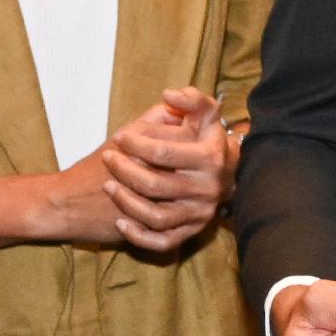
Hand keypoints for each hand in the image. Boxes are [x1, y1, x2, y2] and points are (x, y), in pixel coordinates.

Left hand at [92, 87, 231, 255]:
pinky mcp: (192, 232)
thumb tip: (169, 94)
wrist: (229, 174)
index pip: (164, 152)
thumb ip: (192, 99)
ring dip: (126, 202)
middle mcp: (208, 189)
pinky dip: (139, 236)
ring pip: (156, 216)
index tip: (118, 137)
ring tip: (108, 185)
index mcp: (210, 158)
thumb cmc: (207, 140)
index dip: (136, 143)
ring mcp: (200, 214)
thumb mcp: (205, 115)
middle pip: (155, 184)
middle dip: (124, 170)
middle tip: (107, 158)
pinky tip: (121, 222)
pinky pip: (163, 241)